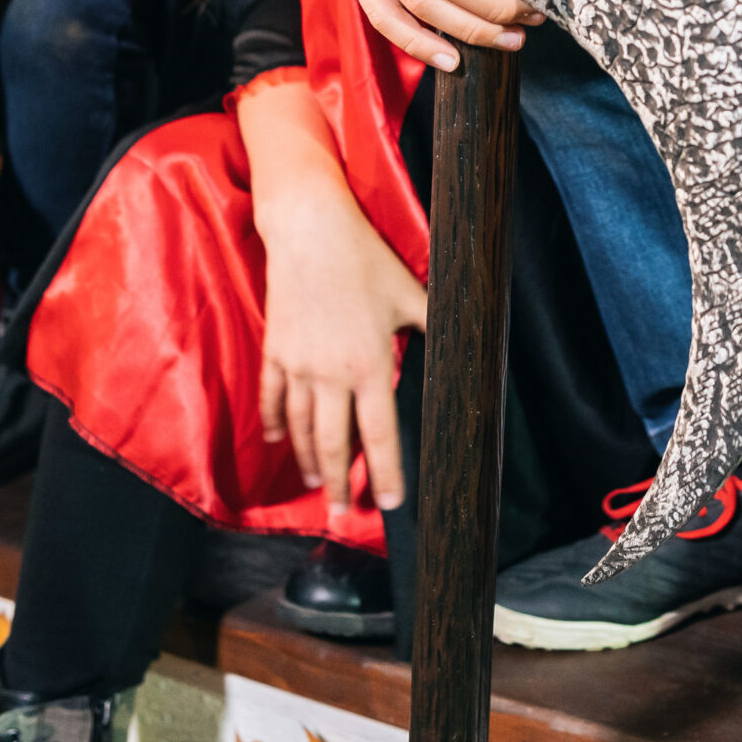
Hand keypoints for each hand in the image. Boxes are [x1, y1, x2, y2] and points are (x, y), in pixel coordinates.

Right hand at [244, 79, 428, 513]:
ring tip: (314, 481)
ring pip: (300, 427)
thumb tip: (469, 342)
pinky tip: (278, 441)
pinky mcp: (275, 349)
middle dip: (336, 483)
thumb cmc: (365, 258)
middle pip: (332, 443)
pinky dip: (275, 424)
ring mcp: (298, 363)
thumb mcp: (411, 292)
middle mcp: (331, 373)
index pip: (380, 434)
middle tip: (339, 512)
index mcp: (370, 363)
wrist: (310, 229)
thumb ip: (435, 324)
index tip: (388, 503)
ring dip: (307, 459)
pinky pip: (272, 398)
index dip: (385, 472)